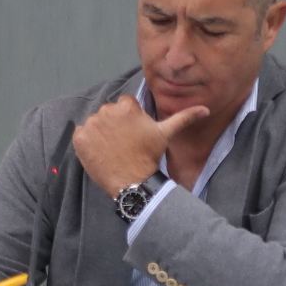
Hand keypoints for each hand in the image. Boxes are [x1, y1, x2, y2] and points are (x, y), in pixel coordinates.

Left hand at [71, 95, 208, 197]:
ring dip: (101, 132)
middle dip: (114, 124)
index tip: (133, 133)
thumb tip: (205, 109)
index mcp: (127, 106)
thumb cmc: (149, 156)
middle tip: (123, 142)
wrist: (132, 181)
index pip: (124, 105)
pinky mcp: (79, 138)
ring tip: (112, 148)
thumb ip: (184, 117)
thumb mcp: (166, 134)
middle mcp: (106, 111)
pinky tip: (99, 151)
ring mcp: (91, 124)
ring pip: (95, 122)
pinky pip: (80, 133)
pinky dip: (87, 141)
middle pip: (108, 112)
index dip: (129, 119)